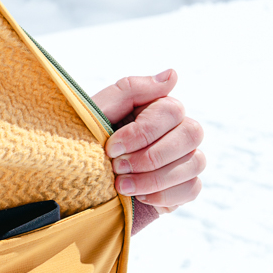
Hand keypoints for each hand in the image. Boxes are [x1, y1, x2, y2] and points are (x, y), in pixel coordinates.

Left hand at [91, 69, 204, 213]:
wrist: (76, 181)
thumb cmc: (85, 140)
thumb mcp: (98, 110)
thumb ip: (131, 89)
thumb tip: (173, 75)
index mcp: (157, 108)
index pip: (172, 110)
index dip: (142, 132)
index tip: (111, 147)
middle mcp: (177, 130)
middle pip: (192, 133)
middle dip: (151, 155)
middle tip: (118, 167)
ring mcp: (184, 159)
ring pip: (196, 162)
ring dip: (155, 178)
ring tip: (122, 186)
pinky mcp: (182, 186)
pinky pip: (192, 188)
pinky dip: (163, 195)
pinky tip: (138, 198)